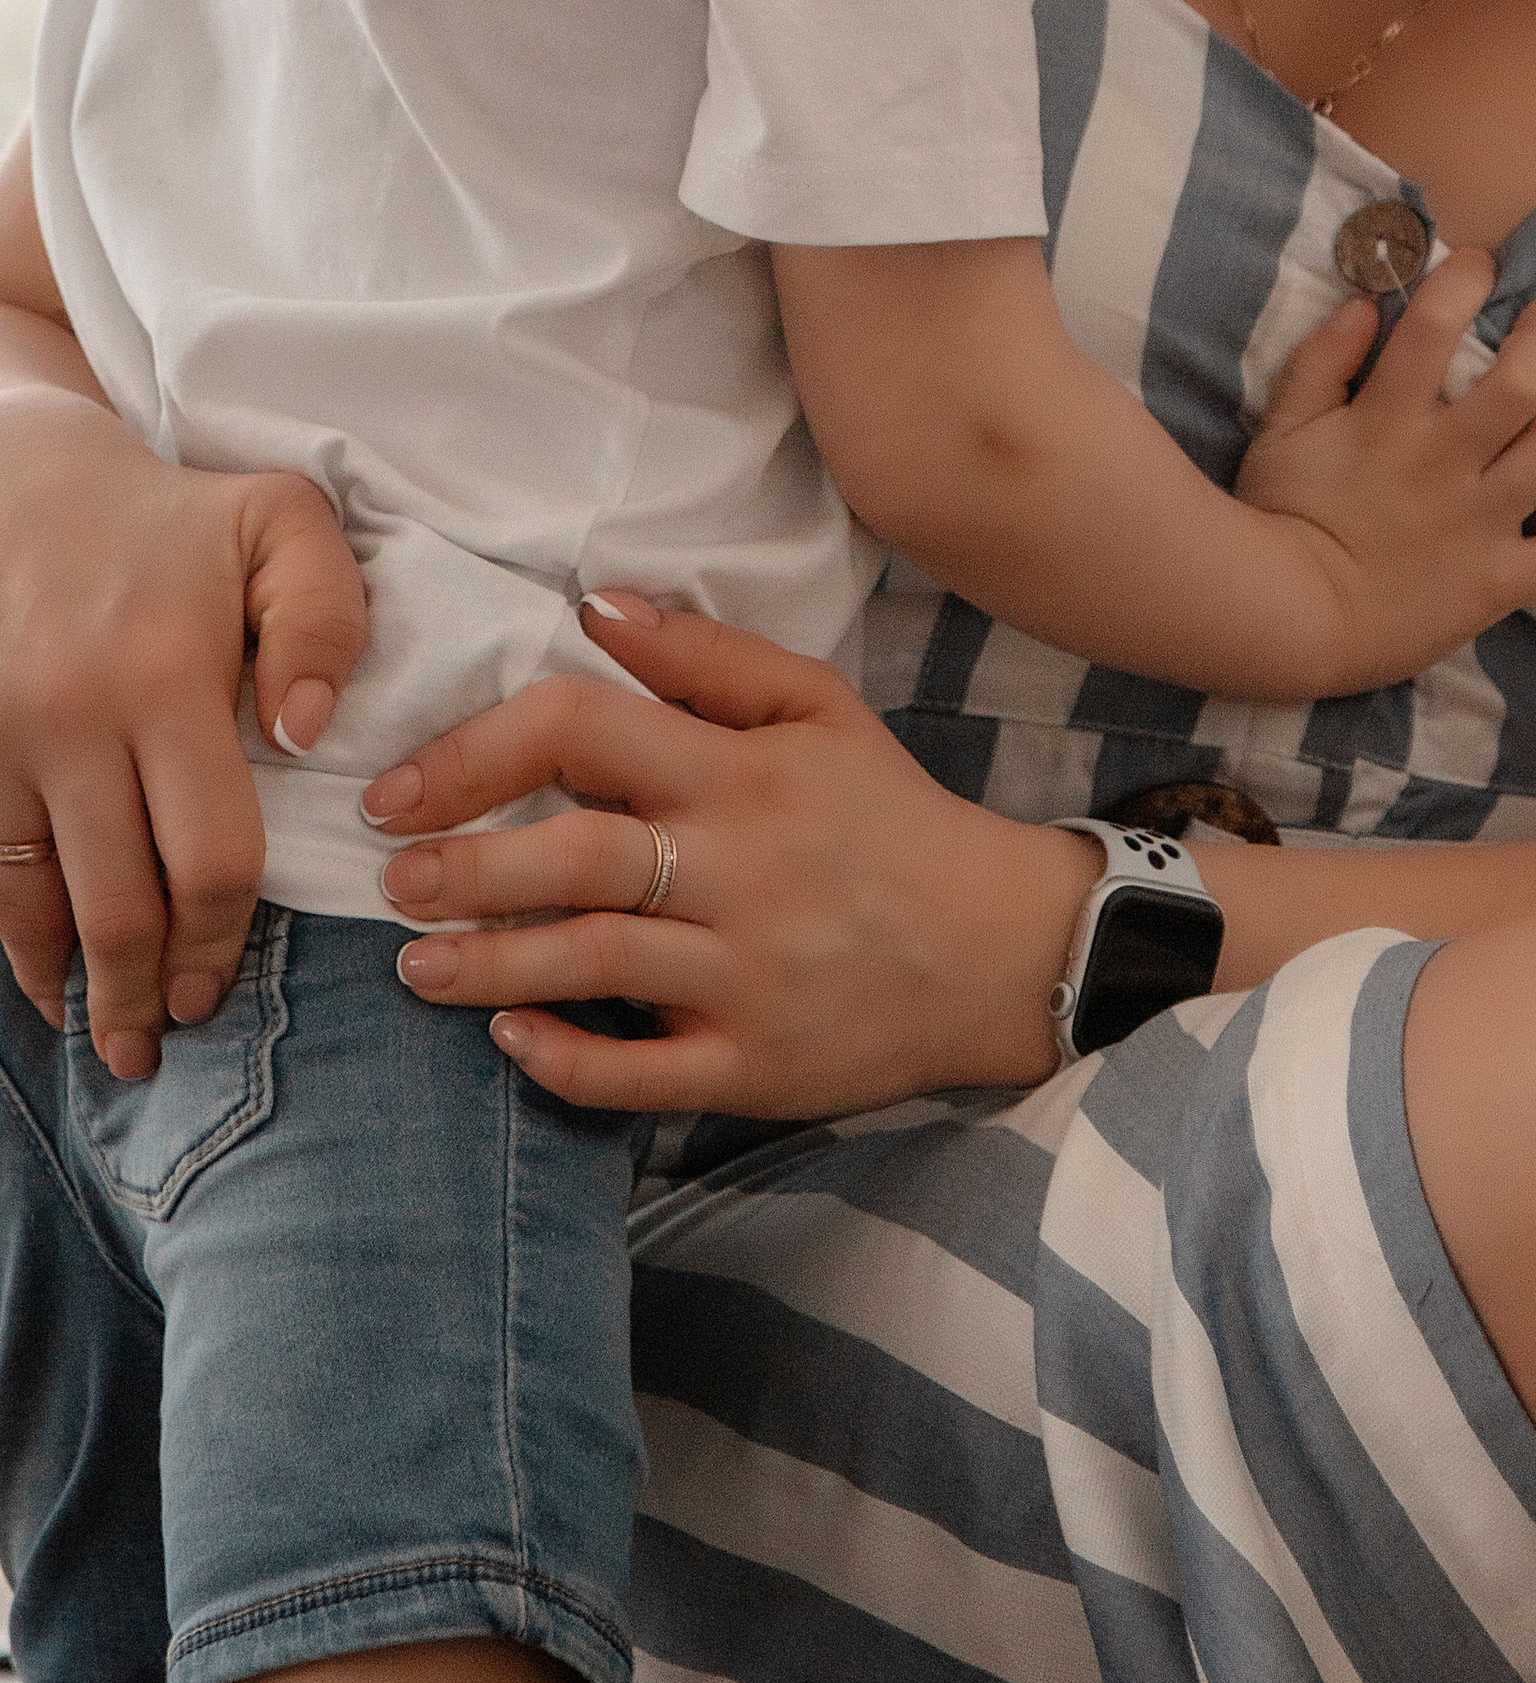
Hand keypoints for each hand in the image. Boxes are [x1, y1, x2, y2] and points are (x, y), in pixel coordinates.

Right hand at [0, 395, 367, 1073]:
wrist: (25, 489)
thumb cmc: (178, 517)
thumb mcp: (282, 522)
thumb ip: (324, 616)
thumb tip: (307, 733)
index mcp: (166, 676)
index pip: (211, 853)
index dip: (222, 938)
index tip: (222, 985)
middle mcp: (73, 720)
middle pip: (118, 904)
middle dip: (145, 991)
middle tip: (168, 1037)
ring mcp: (3, 744)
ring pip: (37, 906)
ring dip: (73, 987)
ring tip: (108, 1040)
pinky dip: (14, 939)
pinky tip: (43, 980)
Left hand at [365, 594, 1091, 1115]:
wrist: (998, 947)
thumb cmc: (888, 815)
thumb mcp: (818, 708)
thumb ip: (702, 656)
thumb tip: (592, 605)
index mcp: (745, 774)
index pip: (587, 733)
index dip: (475, 753)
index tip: (401, 787)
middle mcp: (742, 871)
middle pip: (575, 859)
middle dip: (463, 870)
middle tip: (391, 879)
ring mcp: (748, 977)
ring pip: (593, 967)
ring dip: (486, 966)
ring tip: (414, 966)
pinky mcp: (757, 1065)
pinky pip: (639, 1077)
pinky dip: (563, 1062)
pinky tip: (509, 1041)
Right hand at [1234, 252, 1535, 678]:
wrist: (1286, 621)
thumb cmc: (1278, 515)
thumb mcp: (1281, 428)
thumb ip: (1320, 361)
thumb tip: (1365, 305)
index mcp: (1389, 417)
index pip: (1437, 322)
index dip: (1466, 278)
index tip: (1477, 266)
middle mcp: (1443, 461)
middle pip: (1525, 381)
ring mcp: (1476, 521)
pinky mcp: (1494, 581)